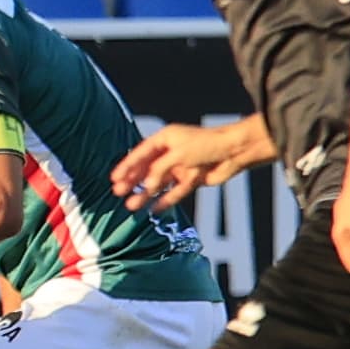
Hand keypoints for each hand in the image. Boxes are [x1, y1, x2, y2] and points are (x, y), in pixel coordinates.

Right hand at [112, 122, 239, 209]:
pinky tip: (154, 210)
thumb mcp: (178, 154)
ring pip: (159, 183)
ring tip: (132, 206)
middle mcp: (171, 153)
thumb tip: (146, 185)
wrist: (235, 151)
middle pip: (147, 169)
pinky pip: (175, 192)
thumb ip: (160, 170)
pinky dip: (166, 200)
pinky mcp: (192, 180)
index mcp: (165, 139)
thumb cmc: (207, 144)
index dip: (126, 166)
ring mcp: (181, 167)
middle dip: (132, 182)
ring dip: (146, 194)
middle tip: (118, 192)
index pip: (140, 153)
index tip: (114, 178)